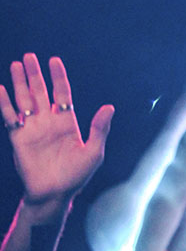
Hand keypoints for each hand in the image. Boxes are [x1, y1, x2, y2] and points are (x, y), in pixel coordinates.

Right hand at [0, 54, 113, 212]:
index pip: (62, 93)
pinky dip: (4, 103)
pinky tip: (1, 88)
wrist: (54, 194)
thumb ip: (99, 129)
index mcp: (67, 123)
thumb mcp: (93, 152)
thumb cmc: (76, 176)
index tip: (54, 60)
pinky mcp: (18, 137)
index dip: (58, 77)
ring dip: (19, 82)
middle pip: (40, 91)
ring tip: (16, 64)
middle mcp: (48, 122)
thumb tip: (109, 107)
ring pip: (24, 99)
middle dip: (35, 74)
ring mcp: (32, 128)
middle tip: (29, 56)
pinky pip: (10, 116)